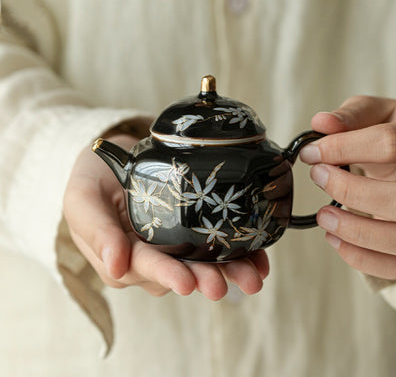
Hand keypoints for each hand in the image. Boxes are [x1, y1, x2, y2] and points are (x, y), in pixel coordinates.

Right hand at [63, 134, 268, 298]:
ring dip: (228, 272)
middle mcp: (151, 257)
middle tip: (222, 285)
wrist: (113, 162)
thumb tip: (115, 265)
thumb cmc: (94, 179)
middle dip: (203, 279)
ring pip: (202, 264)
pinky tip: (259, 259)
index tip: (185, 282)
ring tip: (251, 277)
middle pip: (180, 272)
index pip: (145, 268)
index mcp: (123, 256)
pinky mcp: (192, 233)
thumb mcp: (83, 199)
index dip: (165, 275)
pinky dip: (240, 254)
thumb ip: (95, 230)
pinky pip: (216, 248)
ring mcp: (174, 247)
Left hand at [300, 96, 395, 279]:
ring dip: (353, 230)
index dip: (340, 148)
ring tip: (323, 216)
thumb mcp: (376, 114)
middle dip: (348, 190)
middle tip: (318, 177)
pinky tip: (334, 238)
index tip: (310, 153)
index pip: (389, 144)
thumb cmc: (392, 135)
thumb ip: (350, 116)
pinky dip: (360, 257)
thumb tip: (321, 123)